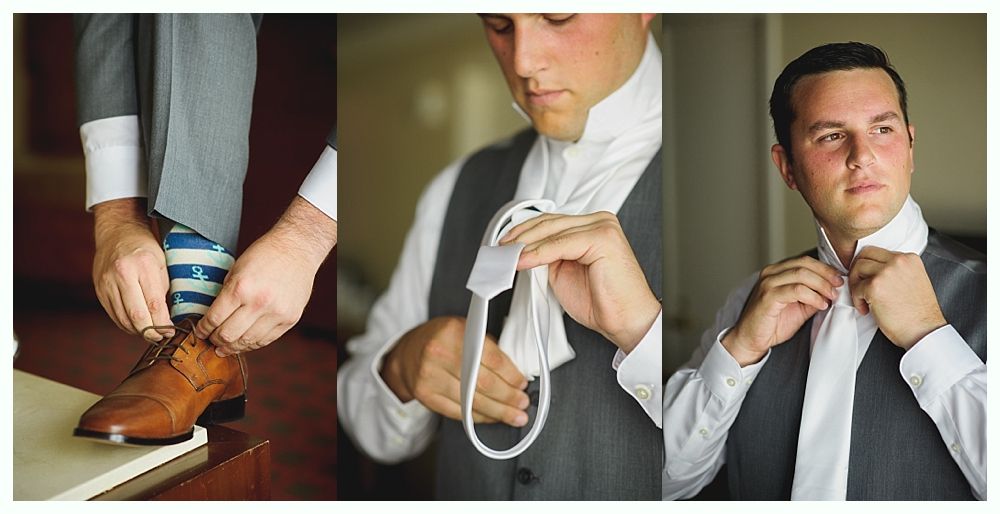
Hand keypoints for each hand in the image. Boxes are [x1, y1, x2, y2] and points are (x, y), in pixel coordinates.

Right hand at [92, 198, 173, 340]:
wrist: (116, 233)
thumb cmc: (145, 249)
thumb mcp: (161, 264)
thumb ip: (162, 290)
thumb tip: (166, 318)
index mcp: (142, 265)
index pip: (154, 304)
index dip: (163, 323)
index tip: (171, 332)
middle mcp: (121, 274)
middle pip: (136, 315)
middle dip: (151, 332)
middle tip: (161, 338)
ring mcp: (107, 283)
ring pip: (123, 318)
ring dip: (138, 331)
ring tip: (150, 333)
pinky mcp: (99, 290)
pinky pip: (113, 315)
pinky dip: (126, 324)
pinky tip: (136, 326)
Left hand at [195, 196, 335, 355]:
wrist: (297, 249)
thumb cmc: (264, 255)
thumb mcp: (236, 269)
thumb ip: (226, 295)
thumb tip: (214, 319)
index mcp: (240, 288)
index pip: (214, 319)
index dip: (203, 329)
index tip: (200, 332)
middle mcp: (259, 303)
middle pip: (228, 335)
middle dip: (215, 341)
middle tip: (212, 341)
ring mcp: (277, 313)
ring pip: (248, 342)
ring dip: (233, 347)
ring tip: (226, 347)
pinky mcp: (290, 319)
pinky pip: (267, 340)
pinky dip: (253, 344)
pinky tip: (245, 342)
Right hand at [381, 316, 529, 426]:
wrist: (408, 353)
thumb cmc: (442, 339)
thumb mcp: (464, 329)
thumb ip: (487, 347)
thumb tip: (515, 372)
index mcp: (454, 332)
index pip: (491, 358)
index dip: (511, 375)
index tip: (522, 383)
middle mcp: (439, 353)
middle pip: (483, 383)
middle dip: (508, 397)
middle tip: (522, 403)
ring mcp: (430, 376)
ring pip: (472, 401)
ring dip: (498, 411)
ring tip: (514, 415)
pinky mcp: (426, 395)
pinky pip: (458, 412)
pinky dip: (479, 417)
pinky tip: (492, 417)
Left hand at [499, 211, 659, 353]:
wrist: (627, 321)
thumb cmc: (602, 302)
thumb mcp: (563, 271)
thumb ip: (547, 255)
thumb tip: (519, 250)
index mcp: (592, 226)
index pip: (551, 221)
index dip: (523, 231)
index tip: (504, 244)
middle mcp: (599, 221)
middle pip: (549, 222)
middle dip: (519, 237)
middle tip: (499, 250)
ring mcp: (602, 227)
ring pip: (552, 231)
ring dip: (524, 245)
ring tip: (506, 257)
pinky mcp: (602, 238)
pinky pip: (559, 244)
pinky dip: (537, 253)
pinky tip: (522, 261)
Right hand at [723, 256, 842, 365]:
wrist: (752, 339)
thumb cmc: (772, 324)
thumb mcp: (799, 307)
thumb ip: (813, 295)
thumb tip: (833, 290)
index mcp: (777, 272)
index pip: (804, 261)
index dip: (825, 269)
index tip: (839, 280)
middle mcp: (770, 273)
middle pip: (804, 264)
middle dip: (826, 275)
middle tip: (838, 286)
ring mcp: (768, 284)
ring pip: (801, 274)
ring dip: (821, 285)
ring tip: (831, 297)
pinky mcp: (768, 297)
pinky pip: (796, 290)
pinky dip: (812, 296)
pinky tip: (820, 304)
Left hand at [848, 246, 945, 349]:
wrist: (923, 331)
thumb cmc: (918, 313)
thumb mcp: (914, 280)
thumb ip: (897, 270)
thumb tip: (873, 268)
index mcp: (909, 259)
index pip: (878, 252)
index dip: (868, 265)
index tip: (867, 278)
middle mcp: (898, 261)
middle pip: (864, 255)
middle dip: (858, 272)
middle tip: (860, 287)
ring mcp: (886, 273)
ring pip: (857, 268)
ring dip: (856, 285)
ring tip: (865, 300)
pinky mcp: (875, 286)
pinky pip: (855, 288)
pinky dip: (857, 300)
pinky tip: (867, 309)